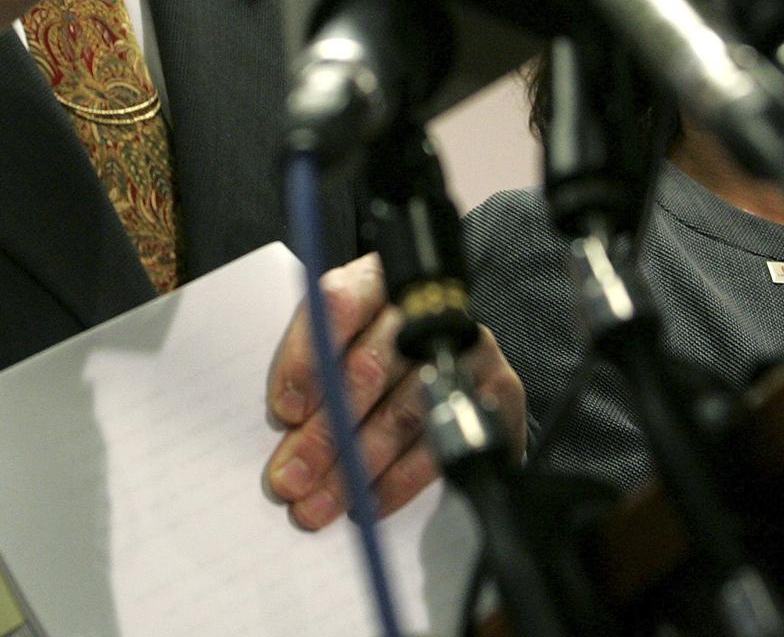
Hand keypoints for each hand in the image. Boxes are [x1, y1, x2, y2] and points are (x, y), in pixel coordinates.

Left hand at [264, 252, 524, 529]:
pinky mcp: (498, 388)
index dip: (309, 359)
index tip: (284, 412)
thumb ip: (311, 366)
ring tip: (318, 505)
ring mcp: (468, 345)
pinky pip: (444, 444)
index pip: (340, 304)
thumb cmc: (369, 344)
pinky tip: (369, 503)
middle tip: (290, 479)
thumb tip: (287, 424)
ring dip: (357, 466)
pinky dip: (400, 480)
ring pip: (405, 413)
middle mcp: (427, 307)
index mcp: (376, 278)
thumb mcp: (335, 338)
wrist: (446, 347)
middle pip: (369, 368)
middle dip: (324, 432)